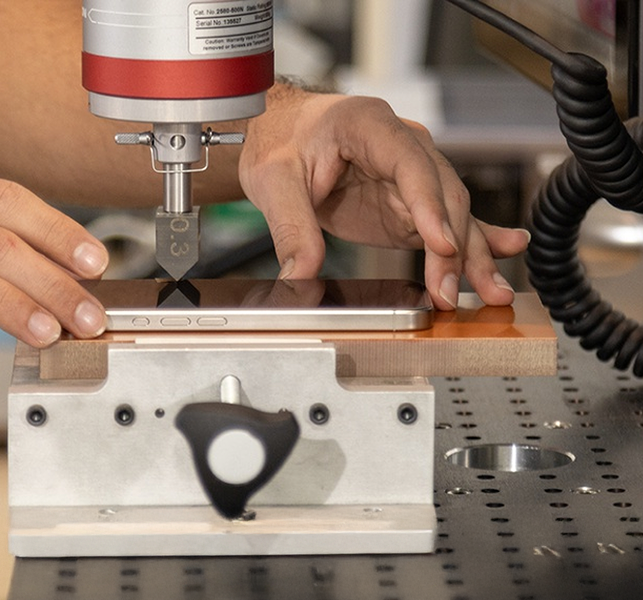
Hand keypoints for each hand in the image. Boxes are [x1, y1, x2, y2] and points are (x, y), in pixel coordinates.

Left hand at [239, 89, 529, 309]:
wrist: (278, 133)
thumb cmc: (279, 140)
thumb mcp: (273, 180)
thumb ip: (290, 226)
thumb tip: (300, 274)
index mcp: (368, 124)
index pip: (410, 165)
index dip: (429, 205)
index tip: (441, 244)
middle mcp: (401, 145)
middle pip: (441, 194)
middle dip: (452, 247)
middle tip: (447, 291)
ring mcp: (411, 175)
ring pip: (453, 213)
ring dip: (473, 254)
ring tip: (492, 292)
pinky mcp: (408, 204)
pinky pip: (447, 222)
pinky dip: (476, 242)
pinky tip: (507, 253)